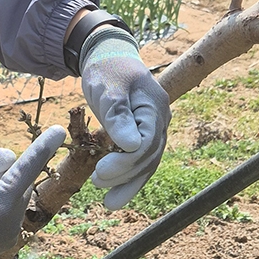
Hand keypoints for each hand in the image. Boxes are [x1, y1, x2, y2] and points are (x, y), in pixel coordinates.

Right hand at [0, 125, 66, 258]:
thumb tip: (9, 158)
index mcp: (3, 204)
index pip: (28, 167)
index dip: (43, 146)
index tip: (59, 130)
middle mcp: (14, 221)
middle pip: (15, 181)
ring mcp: (11, 234)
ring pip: (11, 196)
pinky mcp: (5, 241)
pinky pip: (6, 212)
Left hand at [80, 29, 170, 209]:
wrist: (109, 56)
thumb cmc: (107, 70)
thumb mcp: (108, 89)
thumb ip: (118, 115)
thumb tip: (131, 146)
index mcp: (154, 106)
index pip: (146, 143)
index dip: (125, 162)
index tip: (100, 172)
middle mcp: (161, 119)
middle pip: (149, 156)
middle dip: (125, 174)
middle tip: (97, 183)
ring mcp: (155, 127)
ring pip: (147, 162)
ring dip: (129, 183)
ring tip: (109, 202)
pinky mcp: (144, 133)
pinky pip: (141, 159)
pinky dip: (129, 176)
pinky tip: (114, 191)